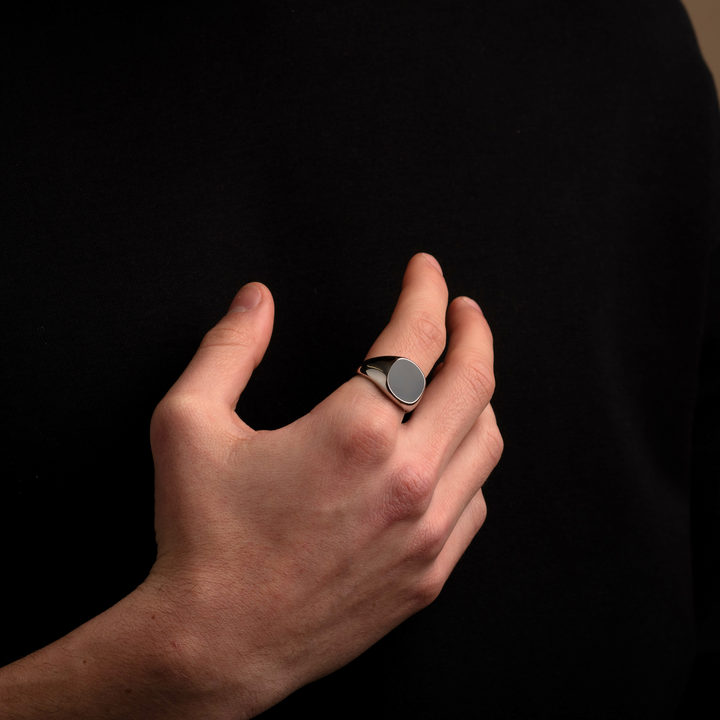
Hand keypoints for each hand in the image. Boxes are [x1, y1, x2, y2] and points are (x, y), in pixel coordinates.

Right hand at [144, 252, 502, 716]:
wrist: (217, 643)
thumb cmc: (202, 538)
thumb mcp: (187, 425)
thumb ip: (226, 349)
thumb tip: (255, 301)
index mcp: (354, 434)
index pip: (415, 337)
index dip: (424, 291)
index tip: (425, 271)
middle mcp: (406, 480)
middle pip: (474, 382)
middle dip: (472, 331)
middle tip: (462, 310)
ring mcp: (426, 533)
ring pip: (485, 442)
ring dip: (477, 396)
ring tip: (457, 375)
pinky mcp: (427, 574)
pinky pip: (475, 502)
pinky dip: (469, 463)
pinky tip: (447, 454)